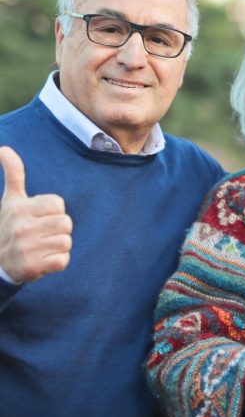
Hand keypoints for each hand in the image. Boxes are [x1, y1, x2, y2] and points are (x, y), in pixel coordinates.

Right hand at [0, 146, 72, 282]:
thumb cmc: (9, 225)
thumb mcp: (10, 200)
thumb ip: (13, 174)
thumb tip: (3, 148)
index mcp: (18, 208)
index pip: (58, 204)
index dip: (53, 211)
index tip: (39, 217)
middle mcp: (20, 227)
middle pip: (66, 223)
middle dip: (58, 229)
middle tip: (42, 234)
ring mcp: (26, 248)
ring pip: (66, 242)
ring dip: (58, 246)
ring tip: (41, 247)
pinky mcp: (32, 268)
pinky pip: (63, 261)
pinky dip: (57, 262)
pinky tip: (42, 260)